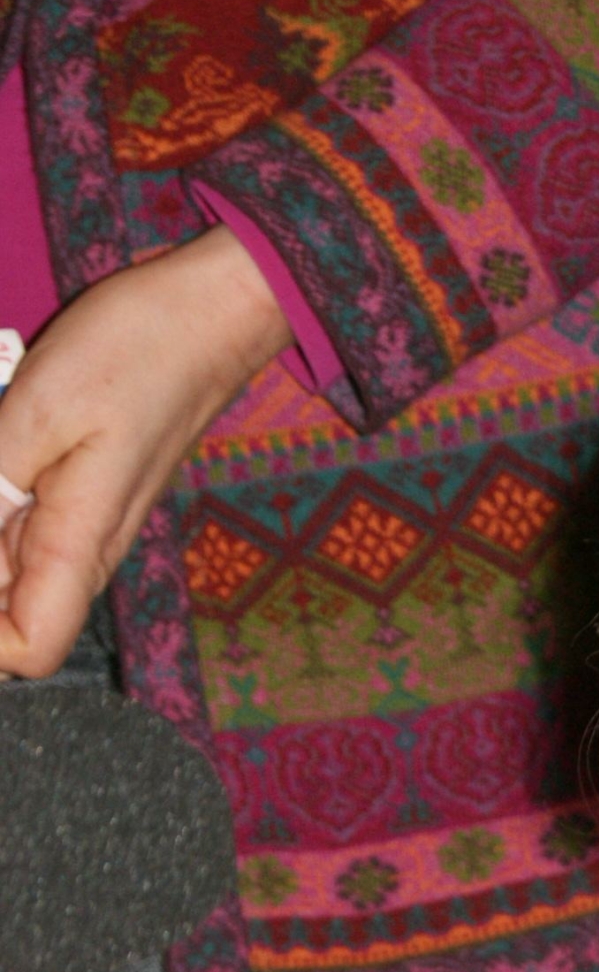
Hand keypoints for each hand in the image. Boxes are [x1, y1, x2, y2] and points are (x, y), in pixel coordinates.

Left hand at [0, 225, 292, 676]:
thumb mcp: (39, 407)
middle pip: (10, 621)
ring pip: (10, 580)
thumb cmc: (133, 351)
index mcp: (80, 545)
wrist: (205, 319)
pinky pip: (18, 537)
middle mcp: (86, 556)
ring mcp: (82, 531)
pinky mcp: (75, 503)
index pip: (29, 652)